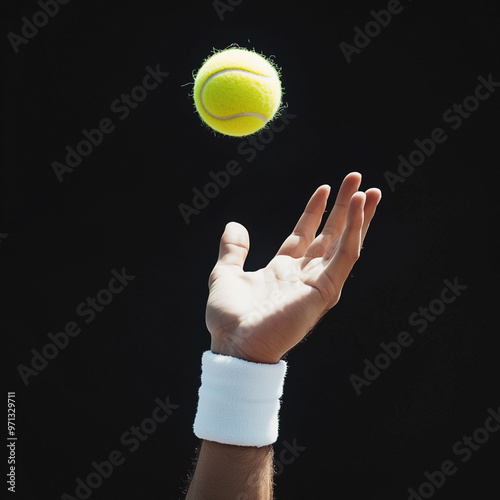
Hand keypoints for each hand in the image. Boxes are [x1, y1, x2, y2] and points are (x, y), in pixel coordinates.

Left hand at [206, 172, 381, 363]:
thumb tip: (235, 225)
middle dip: (344, 209)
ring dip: (358, 217)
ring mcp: (317, 282)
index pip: (306, 234)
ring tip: (368, 190)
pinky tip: (359, 210)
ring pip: (345, 244)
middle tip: (357, 180)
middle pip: (331, 235)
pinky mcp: (324, 291)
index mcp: (283, 269)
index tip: (324, 188)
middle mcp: (304, 274)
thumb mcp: (225, 273)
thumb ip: (233, 249)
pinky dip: (355, 233)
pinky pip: (345, 257)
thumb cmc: (229, 317)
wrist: (234, 343)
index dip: (316, 211)